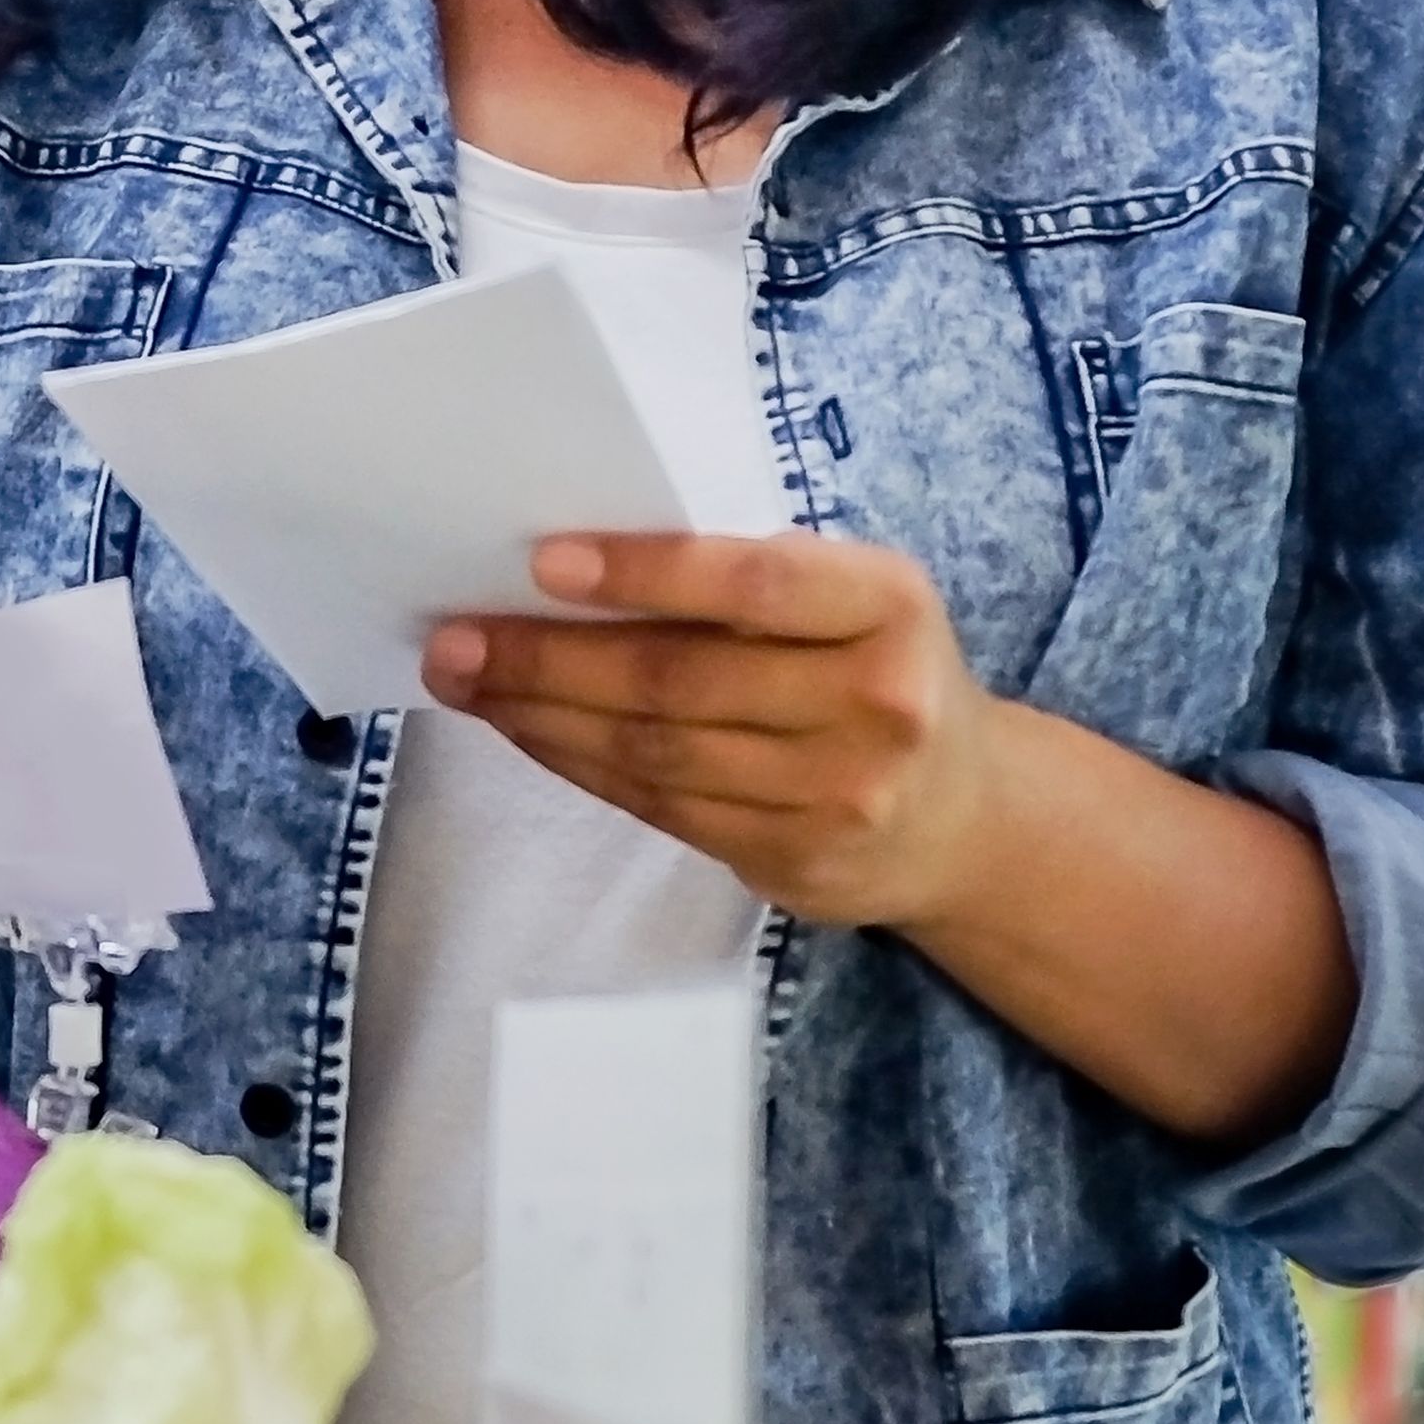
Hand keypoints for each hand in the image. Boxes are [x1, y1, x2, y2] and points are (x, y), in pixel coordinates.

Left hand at [426, 530, 1024, 929]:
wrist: (966, 819)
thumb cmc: (877, 673)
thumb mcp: (855, 603)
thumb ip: (753, 586)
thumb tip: (574, 572)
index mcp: (888, 605)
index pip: (754, 583)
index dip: (646, 573)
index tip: (544, 562)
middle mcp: (876, 702)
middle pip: (681, 681)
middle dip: (551, 660)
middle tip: (457, 638)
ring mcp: (839, 794)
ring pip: (656, 754)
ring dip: (544, 718)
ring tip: (469, 682)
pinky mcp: (797, 861)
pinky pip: (660, 809)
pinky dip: (581, 766)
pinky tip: (529, 734)